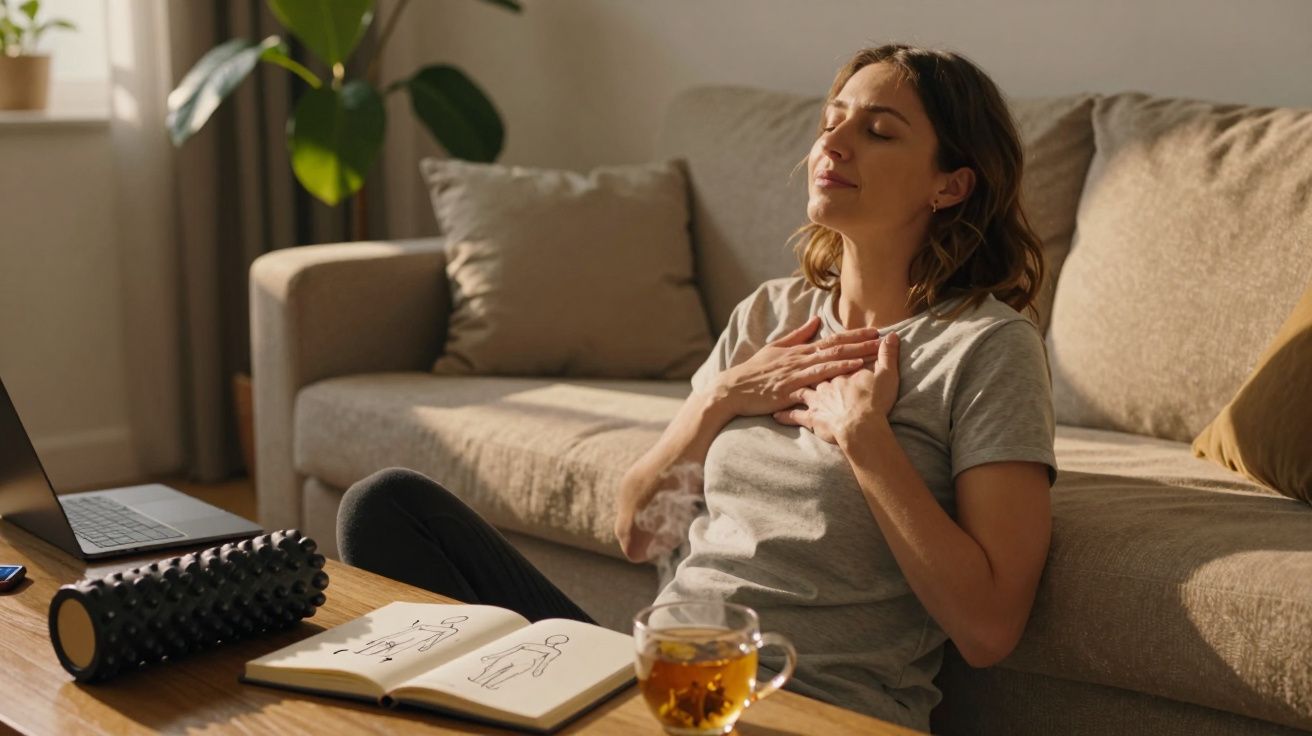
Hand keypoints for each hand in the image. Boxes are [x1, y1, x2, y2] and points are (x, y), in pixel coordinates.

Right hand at [712, 315, 882, 417]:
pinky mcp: (792, 388)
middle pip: (837, 348)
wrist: (733, 390)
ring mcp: (797, 373)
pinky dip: (836, 373)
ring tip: (875, 352)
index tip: (874, 330)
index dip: (854, 334)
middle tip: (885, 338)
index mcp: (799, 350)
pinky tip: (852, 371)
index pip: (832, 339)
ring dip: (855, 355)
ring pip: (831, 361)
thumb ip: (797, 335)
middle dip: (862, 343)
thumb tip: (815, 320)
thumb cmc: (754, 371)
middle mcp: (801, 358)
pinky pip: (819, 379)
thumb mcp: (774, 348)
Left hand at [773, 331, 900, 443]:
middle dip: (807, 368)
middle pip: (813, 371)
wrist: (860, 427)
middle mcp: (823, 382)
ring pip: (798, 390)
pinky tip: (776, 415)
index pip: (834, 356)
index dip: (833, 352)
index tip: (829, 349)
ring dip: (790, 389)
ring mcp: (814, 399)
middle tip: (797, 366)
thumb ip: (888, 355)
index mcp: (839, 370)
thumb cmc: (874, 401)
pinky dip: (784, 416)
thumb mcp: (886, 375)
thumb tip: (893, 336)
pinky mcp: (811, 418)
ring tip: (781, 386)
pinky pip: (794, 416)